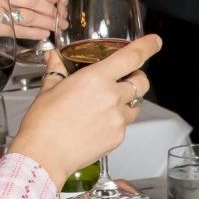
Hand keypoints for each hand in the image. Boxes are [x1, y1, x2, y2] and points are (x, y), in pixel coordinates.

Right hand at [10, 34, 161, 177]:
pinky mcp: (118, 137)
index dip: (147, 46)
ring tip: (105, 106)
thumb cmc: (43, 123)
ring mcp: (118, 119)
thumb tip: (54, 56)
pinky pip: (125, 124)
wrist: (44, 156)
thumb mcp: (48, 89)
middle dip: (137, 77)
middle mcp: (112, 97)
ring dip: (127, 101)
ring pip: (136, 104)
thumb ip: (57, 69)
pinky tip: (98, 125)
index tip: (155, 42)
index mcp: (96, 78)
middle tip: (123, 80)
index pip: (131, 56)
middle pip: (142, 81)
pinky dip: (117, 121)